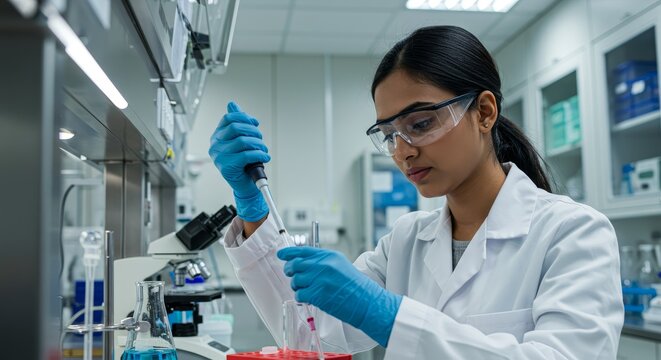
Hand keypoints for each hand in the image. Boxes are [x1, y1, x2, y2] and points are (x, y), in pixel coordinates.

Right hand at [209, 102, 269, 220]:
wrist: (245, 185)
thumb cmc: (244, 163)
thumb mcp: (241, 140)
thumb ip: (237, 122)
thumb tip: (232, 104)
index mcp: (217, 136)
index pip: (229, 118)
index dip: (245, 118)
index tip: (255, 124)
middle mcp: (215, 145)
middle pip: (236, 128)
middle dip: (254, 132)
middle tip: (261, 140)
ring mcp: (219, 156)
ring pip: (243, 141)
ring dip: (259, 144)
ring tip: (264, 150)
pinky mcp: (226, 167)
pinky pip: (246, 155)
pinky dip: (259, 154)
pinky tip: (264, 157)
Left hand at [277, 247, 401, 346]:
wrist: (365, 300)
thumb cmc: (354, 285)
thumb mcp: (339, 265)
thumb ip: (321, 261)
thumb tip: (301, 263)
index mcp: (328, 256)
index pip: (302, 250)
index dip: (288, 253)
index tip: (281, 254)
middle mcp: (323, 265)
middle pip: (295, 264)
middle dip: (290, 270)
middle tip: (292, 275)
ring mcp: (319, 279)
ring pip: (295, 280)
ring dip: (298, 286)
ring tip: (308, 289)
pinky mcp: (317, 294)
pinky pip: (300, 294)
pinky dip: (302, 297)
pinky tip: (310, 297)